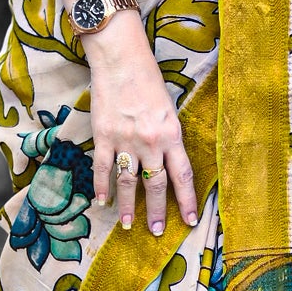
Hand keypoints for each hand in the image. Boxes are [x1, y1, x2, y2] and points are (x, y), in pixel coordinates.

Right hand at [85, 19, 198, 233]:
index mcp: (172, 134)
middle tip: (156, 230)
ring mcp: (125, 141)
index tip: (189, 220)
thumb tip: (168, 161)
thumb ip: (169, 135)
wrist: (120, 59)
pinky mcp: (103, 136)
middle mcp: (150, 142)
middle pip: (155, 185)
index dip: (187, 201)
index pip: (182, 175)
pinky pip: (103, 169)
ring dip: (128, 207)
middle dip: (157, 211)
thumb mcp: (169, 108)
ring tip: (128, 225)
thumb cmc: (148, 79)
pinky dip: (101, 188)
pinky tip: (101, 202)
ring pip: (128, 183)